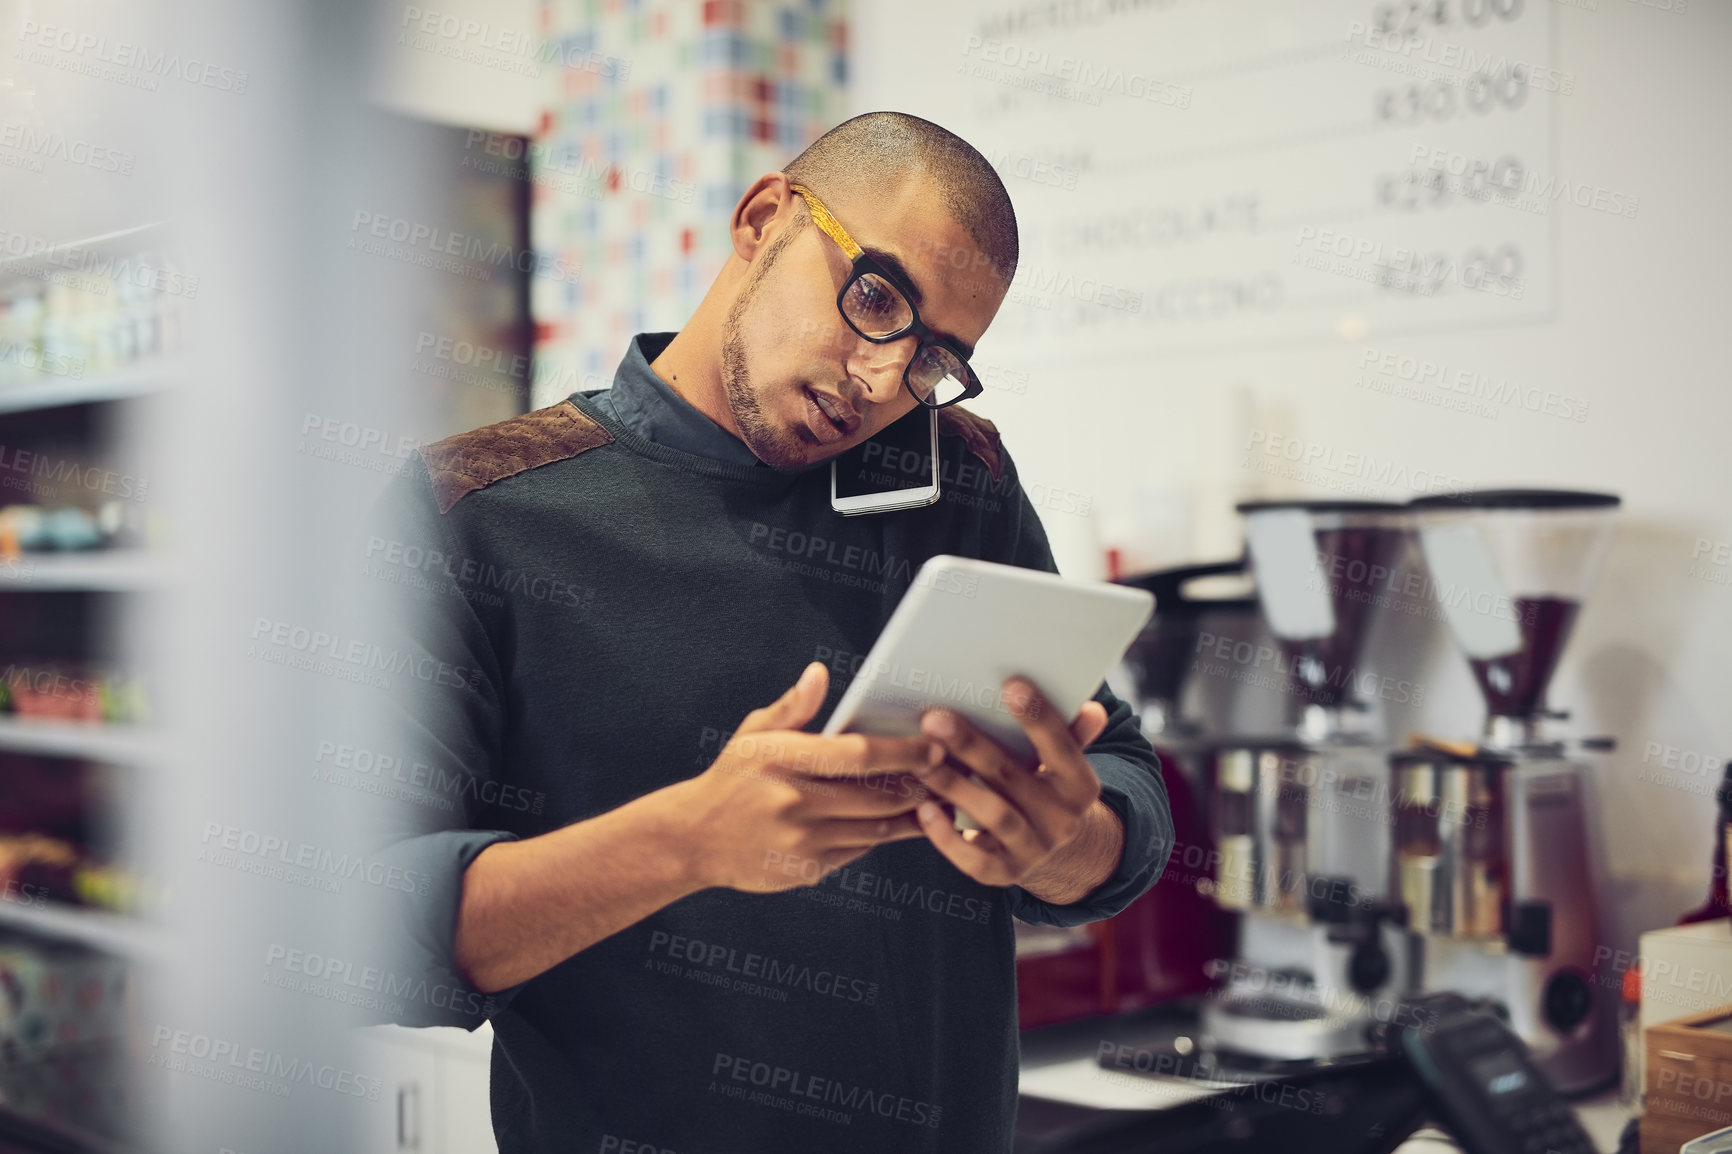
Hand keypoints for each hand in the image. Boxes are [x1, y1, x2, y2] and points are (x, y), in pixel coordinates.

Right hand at [671, 662, 942, 894]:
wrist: (692, 839)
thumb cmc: (731, 777)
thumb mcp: (753, 734)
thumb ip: (793, 707)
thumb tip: (820, 673)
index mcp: (782, 760)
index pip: (859, 756)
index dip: (904, 753)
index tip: (935, 747)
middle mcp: (793, 803)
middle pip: (878, 796)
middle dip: (920, 785)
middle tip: (951, 773)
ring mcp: (801, 842)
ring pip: (877, 829)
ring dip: (913, 815)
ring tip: (940, 798)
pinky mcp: (807, 870)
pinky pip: (859, 850)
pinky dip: (883, 835)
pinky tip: (902, 822)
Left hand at [911, 677, 1111, 889]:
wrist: (1056, 855)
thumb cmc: (1048, 791)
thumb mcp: (1064, 767)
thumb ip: (1070, 736)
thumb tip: (1092, 709)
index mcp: (1081, 786)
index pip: (1063, 748)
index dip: (1040, 717)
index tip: (1011, 684)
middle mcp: (1062, 821)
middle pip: (1014, 777)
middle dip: (973, 746)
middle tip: (935, 719)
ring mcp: (1034, 850)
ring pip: (995, 816)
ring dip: (955, 787)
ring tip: (922, 763)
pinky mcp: (1005, 874)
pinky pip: (976, 861)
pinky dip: (948, 839)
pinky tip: (924, 812)